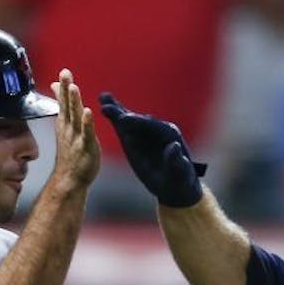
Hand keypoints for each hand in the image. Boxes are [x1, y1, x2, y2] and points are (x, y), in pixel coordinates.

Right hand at [49, 69, 100, 190]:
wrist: (70, 178)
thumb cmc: (70, 152)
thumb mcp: (65, 126)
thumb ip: (63, 106)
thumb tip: (56, 87)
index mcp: (65, 123)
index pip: (64, 101)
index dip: (64, 87)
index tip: (64, 72)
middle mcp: (69, 128)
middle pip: (68, 105)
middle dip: (67, 89)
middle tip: (65, 73)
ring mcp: (77, 137)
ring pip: (75, 116)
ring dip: (74, 102)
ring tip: (74, 88)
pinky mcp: (86, 147)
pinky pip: (86, 133)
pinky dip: (86, 123)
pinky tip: (88, 112)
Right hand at [98, 92, 208, 206]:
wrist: (173, 185)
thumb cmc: (179, 181)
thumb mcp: (180, 174)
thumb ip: (176, 162)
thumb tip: (174, 146)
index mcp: (169, 134)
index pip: (152, 126)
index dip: (137, 122)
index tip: (123, 119)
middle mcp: (157, 129)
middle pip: (138, 120)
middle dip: (123, 114)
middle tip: (107, 108)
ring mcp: (145, 131)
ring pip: (129, 119)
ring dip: (116, 110)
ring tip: (103, 99)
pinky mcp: (135, 137)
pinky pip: (124, 125)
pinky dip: (115, 116)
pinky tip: (104, 103)